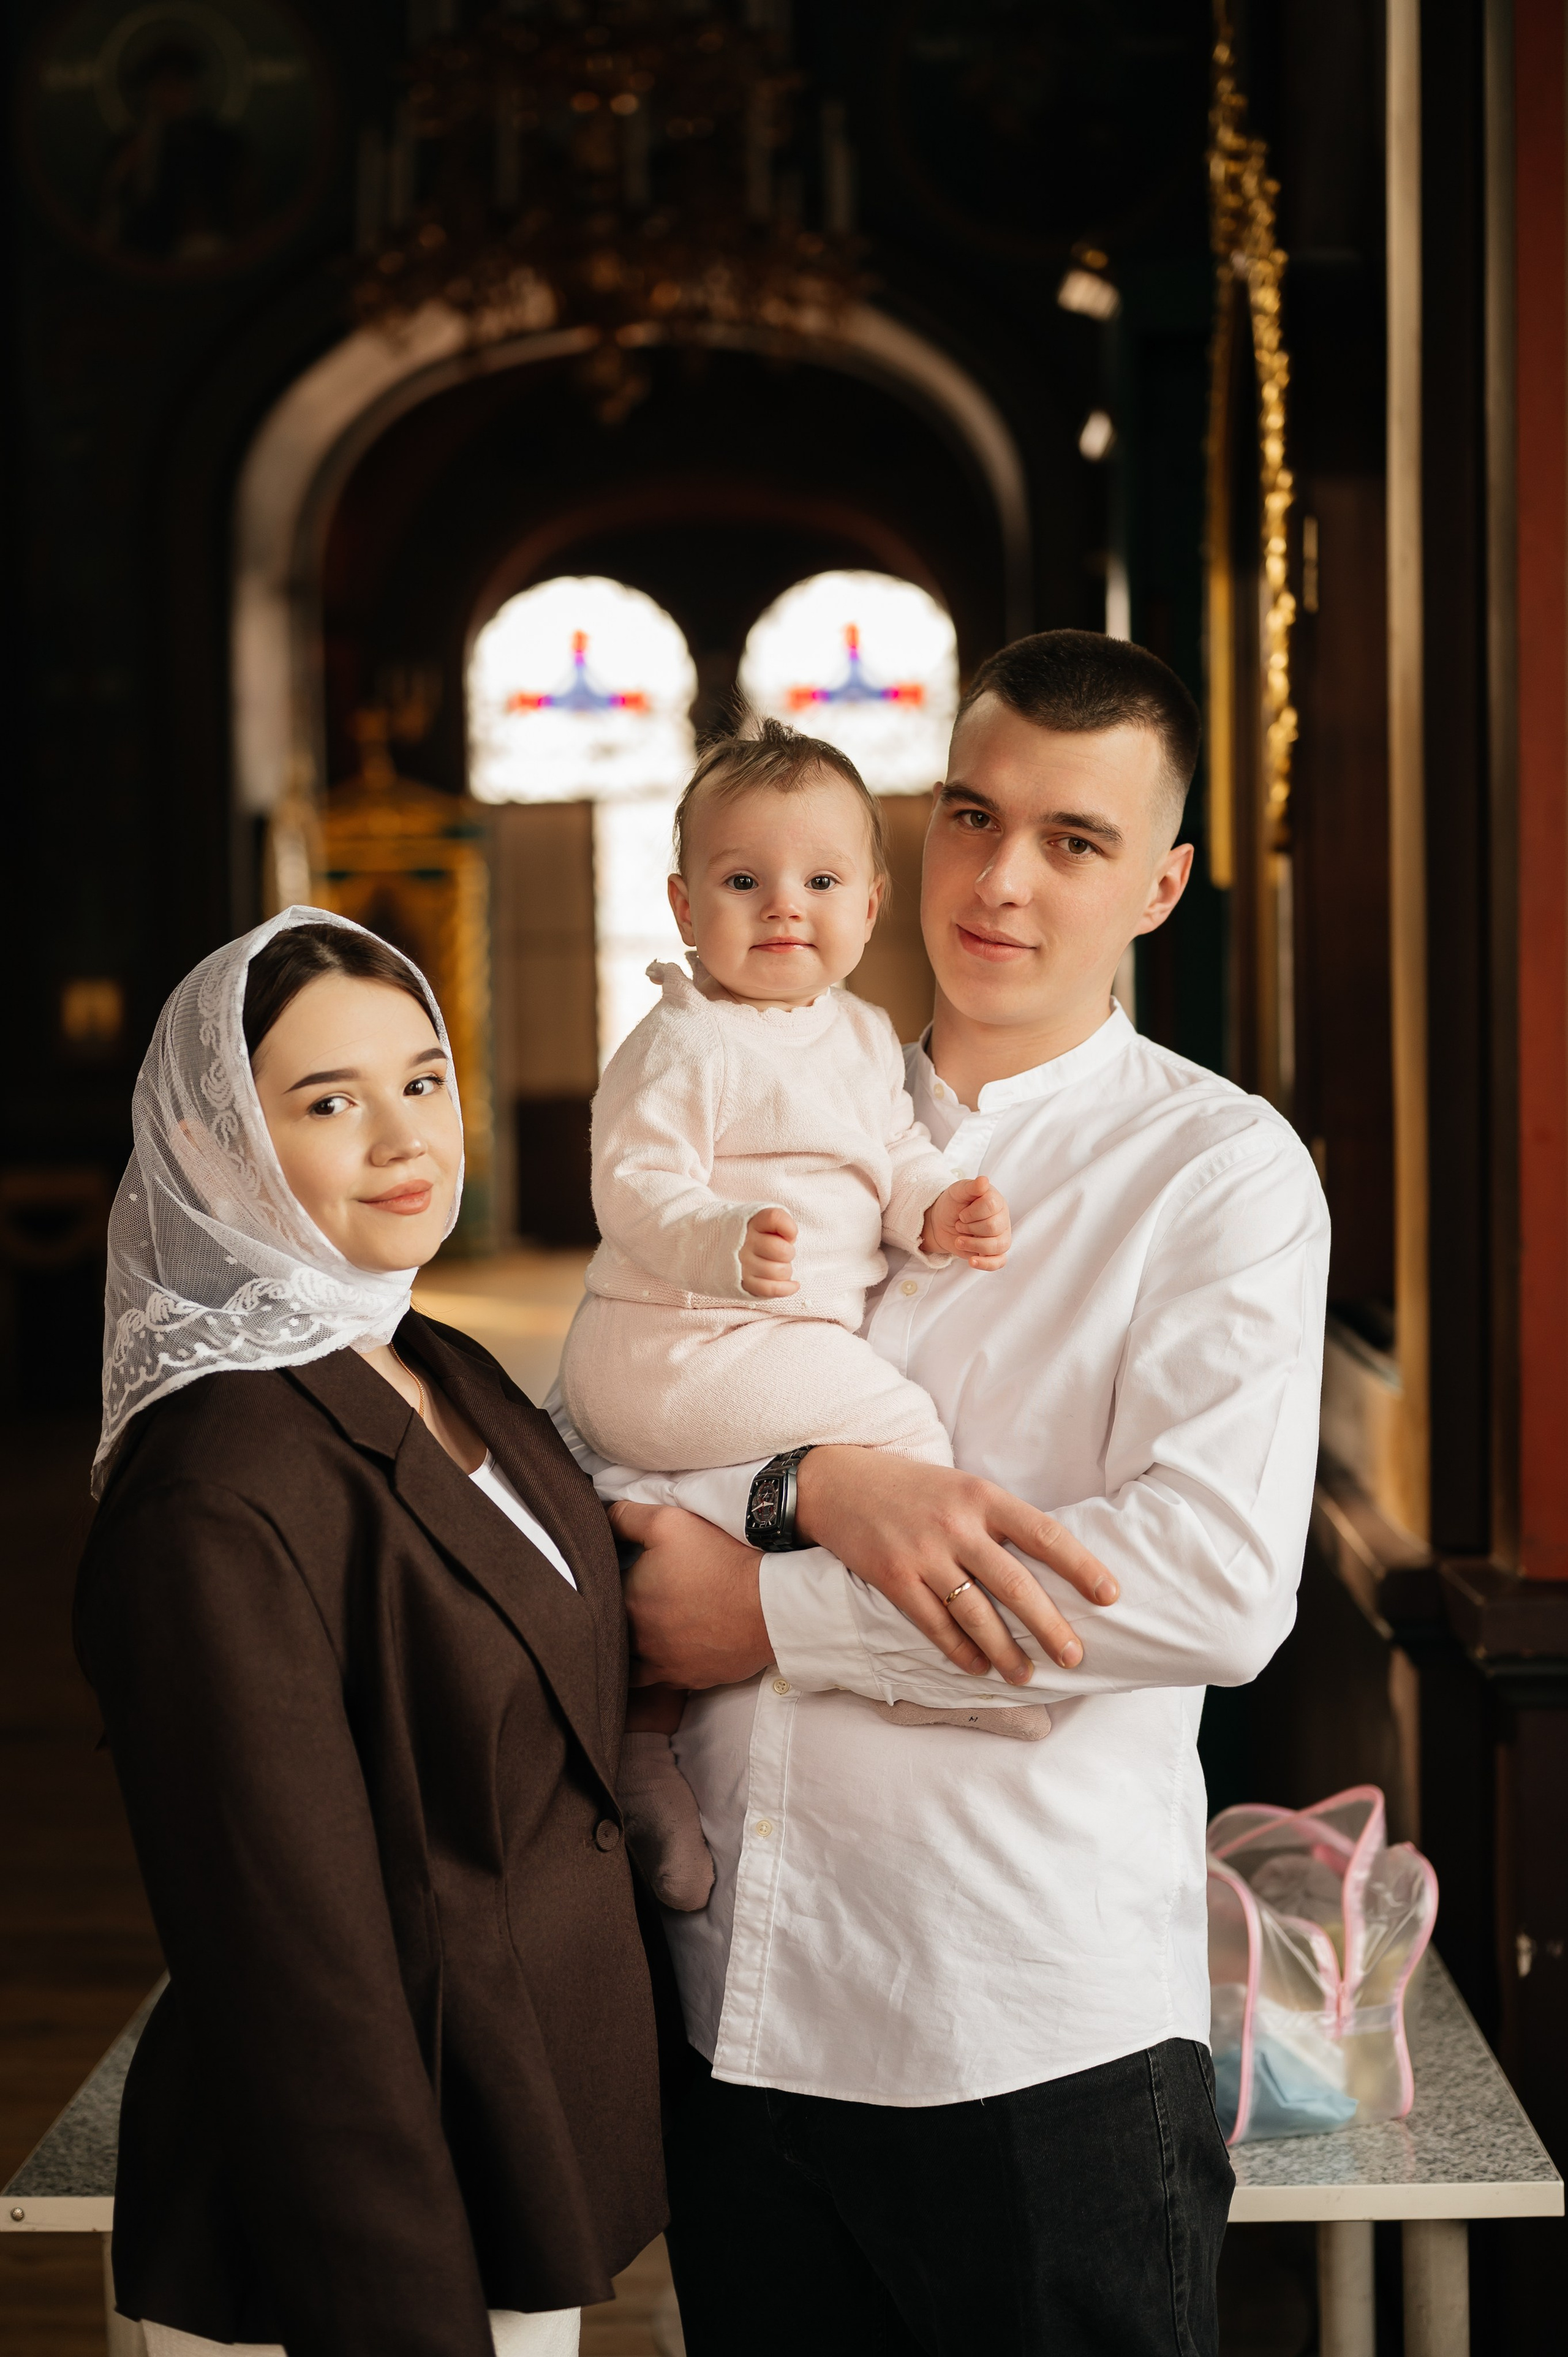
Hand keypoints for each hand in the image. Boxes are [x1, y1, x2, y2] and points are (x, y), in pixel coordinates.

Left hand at [610, 1500, 772, 1688]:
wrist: (768, 1606)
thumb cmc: (720, 1560)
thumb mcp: (668, 1521)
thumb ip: (625, 1517)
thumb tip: (600, 1516)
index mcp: (627, 1600)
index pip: (604, 1589)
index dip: (615, 1576)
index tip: (633, 1569)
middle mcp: (637, 1639)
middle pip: (616, 1626)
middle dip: (624, 1611)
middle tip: (646, 1594)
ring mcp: (661, 1665)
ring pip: (630, 1661)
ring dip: (635, 1646)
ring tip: (652, 1626)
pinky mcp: (687, 1680)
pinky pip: (661, 1679)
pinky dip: (660, 1666)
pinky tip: (670, 1649)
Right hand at [740, 1206, 798, 1297]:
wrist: (734, 1251)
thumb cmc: (762, 1237)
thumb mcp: (770, 1223)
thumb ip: (783, 1223)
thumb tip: (790, 1238)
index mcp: (753, 1223)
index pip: (775, 1218)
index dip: (789, 1228)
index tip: (788, 1234)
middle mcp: (745, 1242)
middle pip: (783, 1251)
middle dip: (789, 1254)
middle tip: (782, 1253)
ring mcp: (744, 1263)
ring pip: (780, 1271)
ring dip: (786, 1271)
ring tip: (778, 1266)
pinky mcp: (745, 1282)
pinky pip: (771, 1289)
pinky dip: (786, 1288)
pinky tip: (792, 1285)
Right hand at [794, 1448, 1118, 1683]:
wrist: (837, 1481)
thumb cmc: (910, 1487)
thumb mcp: (960, 1487)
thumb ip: (997, 1519)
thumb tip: (1047, 1565)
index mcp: (982, 1496)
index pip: (1044, 1533)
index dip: (1080, 1566)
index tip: (1110, 1595)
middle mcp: (956, 1524)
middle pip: (1015, 1584)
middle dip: (1049, 1626)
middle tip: (1074, 1657)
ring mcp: (923, 1552)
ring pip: (976, 1612)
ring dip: (1005, 1650)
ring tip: (1026, 1674)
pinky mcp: (892, 1577)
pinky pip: (934, 1624)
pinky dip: (959, 1650)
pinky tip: (977, 1666)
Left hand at [921, 1177, 1010, 1269]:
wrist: (942, 1222)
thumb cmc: (953, 1204)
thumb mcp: (957, 1192)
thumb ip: (971, 1187)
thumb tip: (984, 1180)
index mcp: (996, 1200)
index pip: (991, 1205)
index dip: (972, 1212)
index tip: (961, 1214)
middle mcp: (1002, 1218)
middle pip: (994, 1226)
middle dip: (970, 1227)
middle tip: (960, 1224)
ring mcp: (1000, 1236)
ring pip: (998, 1245)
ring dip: (974, 1244)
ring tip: (959, 1241)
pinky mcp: (994, 1253)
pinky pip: (999, 1261)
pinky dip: (986, 1263)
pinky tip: (972, 1261)